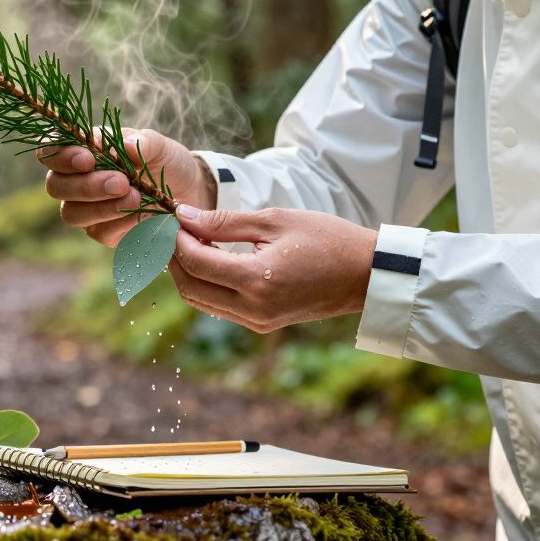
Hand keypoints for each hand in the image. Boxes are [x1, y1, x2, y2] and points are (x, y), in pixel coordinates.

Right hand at [36, 128, 215, 246]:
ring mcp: (86, 209)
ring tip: (135, 196)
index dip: (61, 156)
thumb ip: (143, 142)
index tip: (88, 158)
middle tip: (121, 182)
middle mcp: (75, 181)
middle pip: (55, 186)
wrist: (189, 190)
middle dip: (86, 185)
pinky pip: (99, 232)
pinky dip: (121, 222)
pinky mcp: (103, 232)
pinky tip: (142, 212)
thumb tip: (126, 146)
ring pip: (72, 214)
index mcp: (81, 150)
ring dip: (101, 207)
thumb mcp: (160, 145)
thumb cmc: (165, 161)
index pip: (49, 151)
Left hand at [168, 205, 377, 332]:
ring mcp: (257, 322)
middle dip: (173, 258)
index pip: (195, 262)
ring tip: (190, 240)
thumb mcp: (275, 220)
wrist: (366, 274)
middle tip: (173, 230)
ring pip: (200, 301)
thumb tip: (184, 216)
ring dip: (188, 272)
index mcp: (256, 281)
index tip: (173, 217)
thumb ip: (224, 221)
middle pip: (189, 287)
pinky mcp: (262, 325)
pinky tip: (210, 258)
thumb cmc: (327, 239)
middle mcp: (253, 309)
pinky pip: (219, 307)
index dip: (176, 239)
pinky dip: (206, 284)